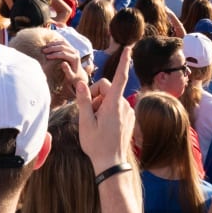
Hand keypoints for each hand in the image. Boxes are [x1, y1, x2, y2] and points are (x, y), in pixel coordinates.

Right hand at [42, 37, 82, 76]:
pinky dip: (57, 42)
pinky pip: (64, 42)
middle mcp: (75, 52)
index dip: (55, 54)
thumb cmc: (73, 77)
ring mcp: (74, 49)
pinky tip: (50, 44)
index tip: (47, 56)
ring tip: (46, 46)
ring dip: (54, 44)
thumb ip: (67, 70)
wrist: (79, 74)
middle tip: (44, 50)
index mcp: (75, 58)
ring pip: (63, 43)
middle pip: (63, 47)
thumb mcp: (70, 76)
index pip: (64, 54)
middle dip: (53, 48)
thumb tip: (63, 63)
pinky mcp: (72, 47)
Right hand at [74, 45, 134, 174]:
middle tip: (89, 113)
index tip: (129, 48)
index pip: (120, 77)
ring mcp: (128, 112)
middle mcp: (124, 105)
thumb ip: (84, 101)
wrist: (112, 164)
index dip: (124, 61)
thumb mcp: (85, 122)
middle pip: (107, 88)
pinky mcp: (129, 118)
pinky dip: (108, 110)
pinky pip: (116, 106)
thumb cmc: (97, 145)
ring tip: (96, 122)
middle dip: (96, 95)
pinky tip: (104, 125)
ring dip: (101, 104)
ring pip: (111, 97)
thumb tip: (81, 84)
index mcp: (113, 104)